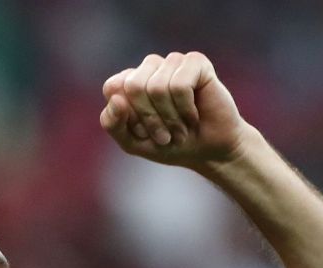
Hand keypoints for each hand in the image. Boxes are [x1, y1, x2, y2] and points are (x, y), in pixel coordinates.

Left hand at [100, 52, 248, 169]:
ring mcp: (173, 62)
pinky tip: (194, 116)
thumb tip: (116, 98)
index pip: (113, 87)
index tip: (143, 132)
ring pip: (157, 86)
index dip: (128, 117)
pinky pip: (180, 85)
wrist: (209, 152)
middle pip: (134, 85)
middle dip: (149, 118)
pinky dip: (185, 109)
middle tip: (164, 135)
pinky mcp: (196, 62)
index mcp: (130, 80)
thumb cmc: (170, 144)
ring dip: (170, 118)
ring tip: (181, 128)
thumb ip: (113, 124)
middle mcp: (151, 67)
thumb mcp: (133, 143)